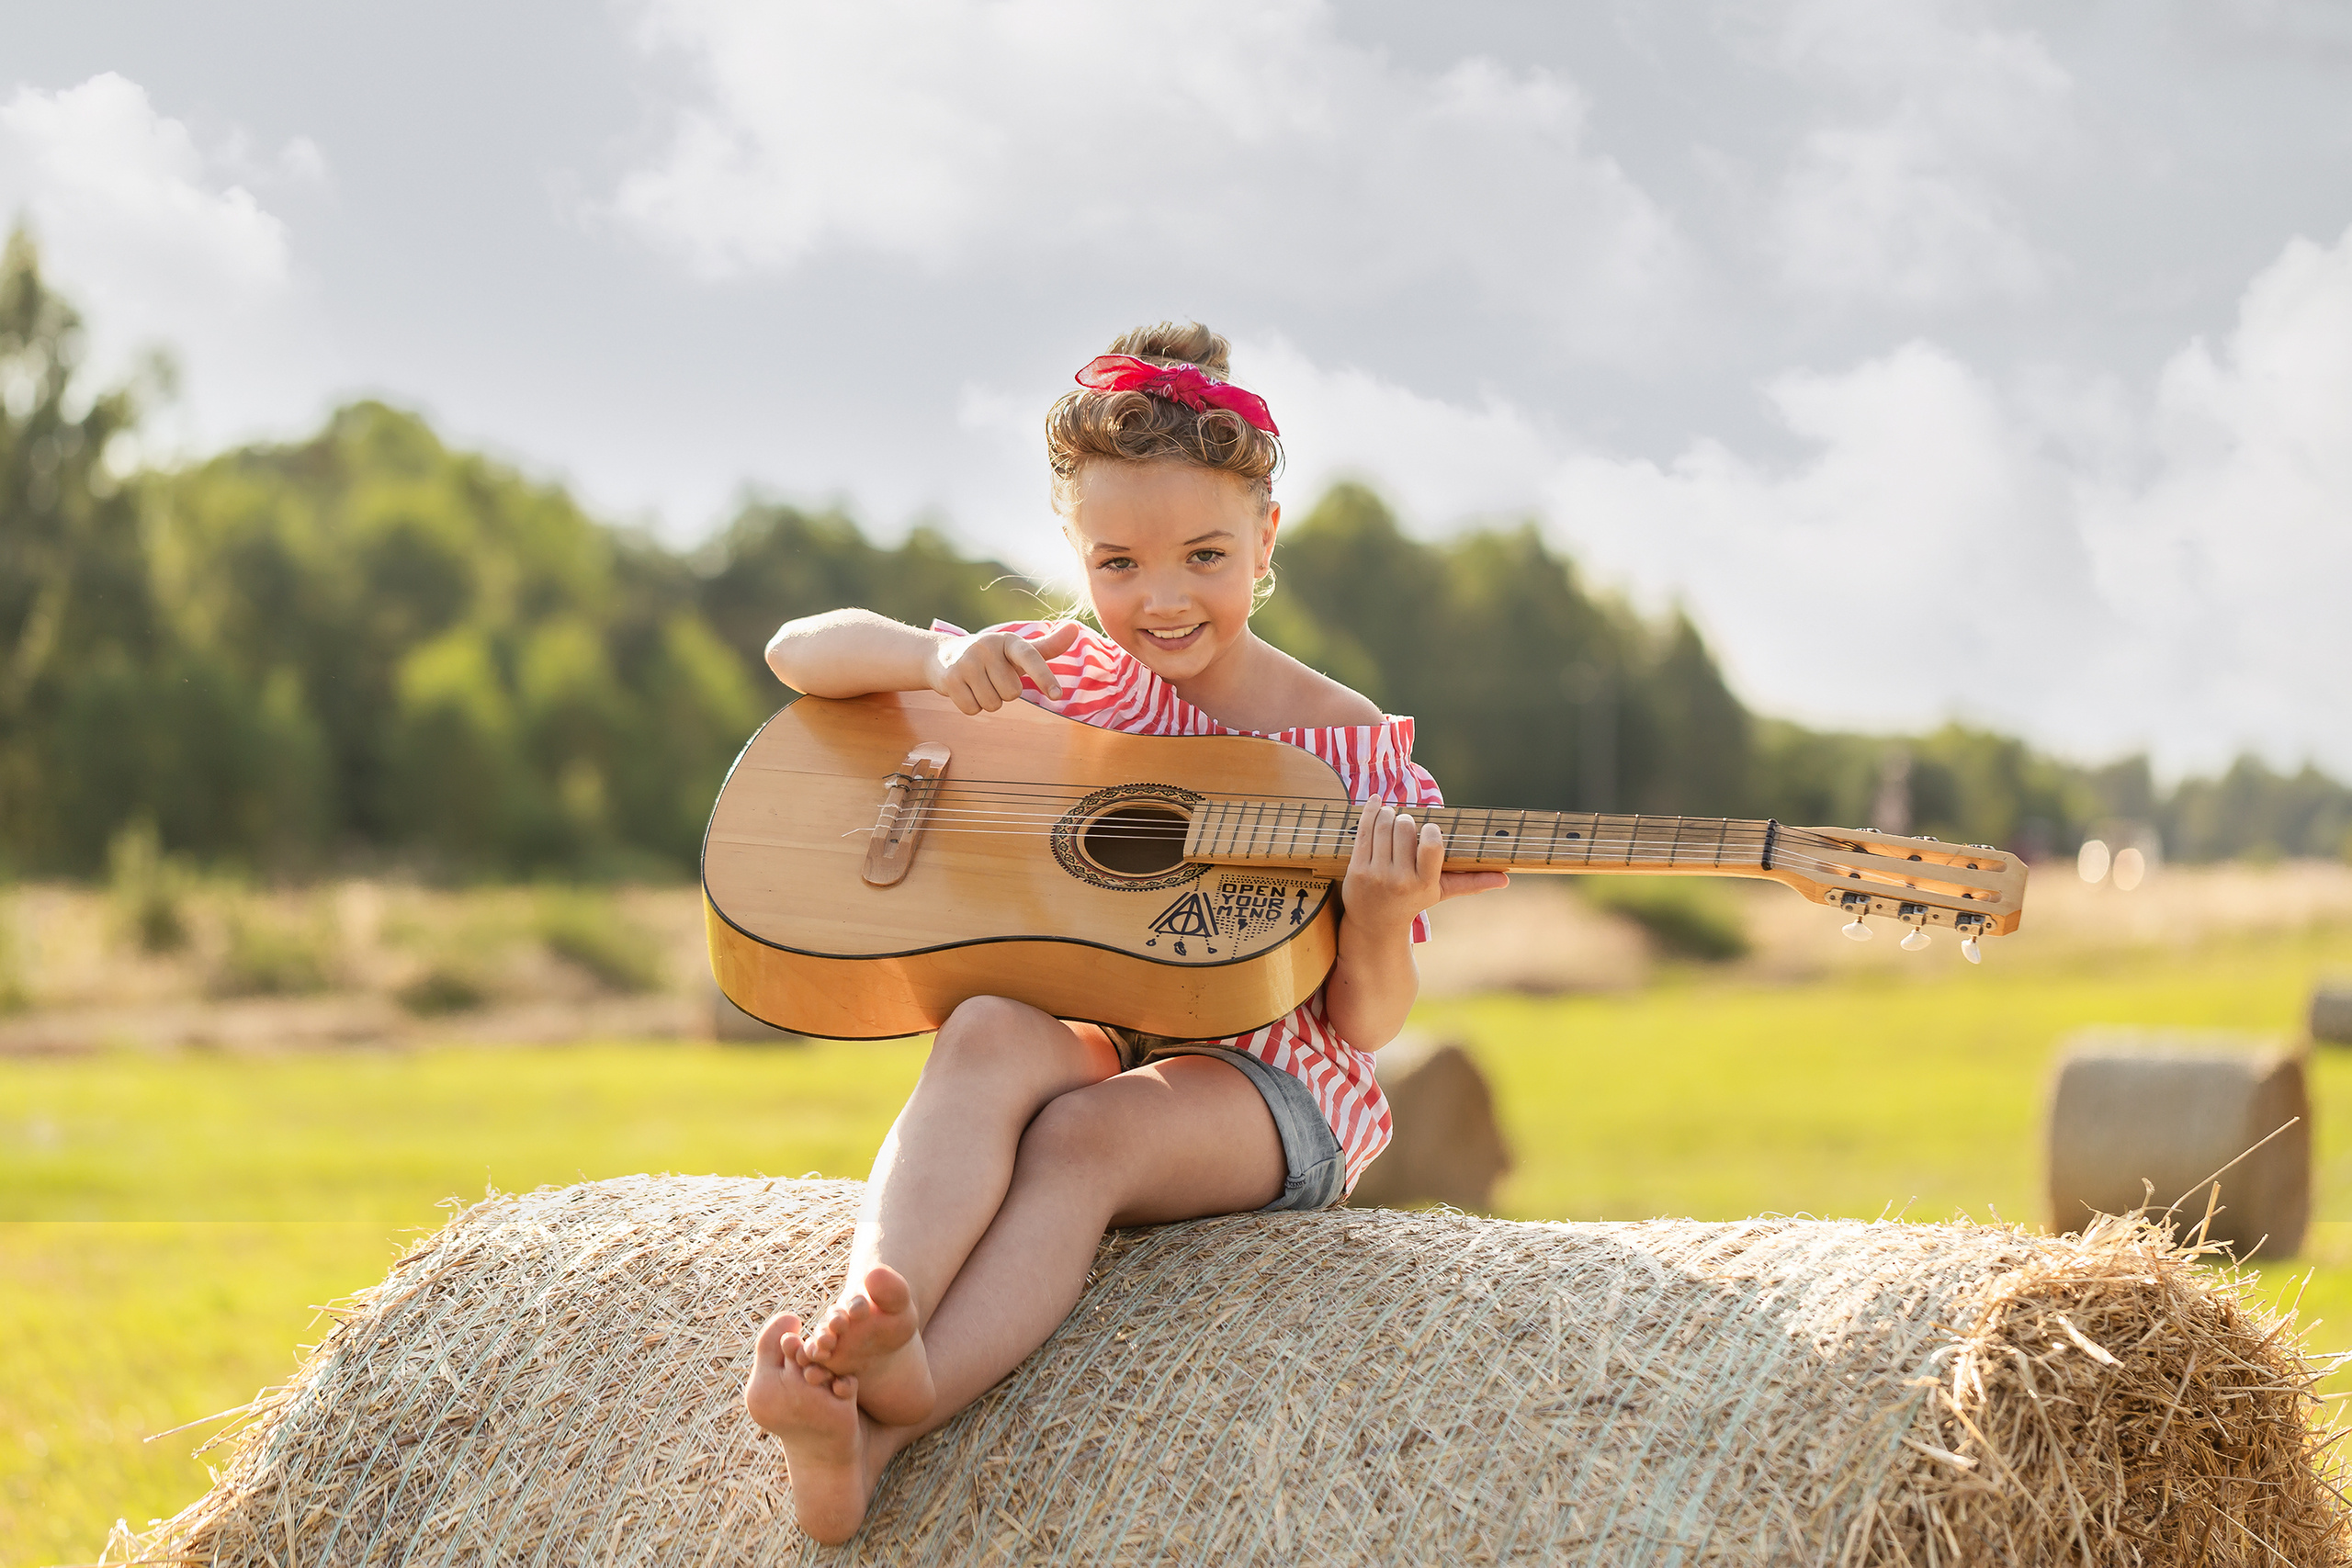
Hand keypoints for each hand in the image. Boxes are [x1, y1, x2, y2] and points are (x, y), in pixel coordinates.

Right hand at [928, 623, 1079, 713]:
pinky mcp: (950, 678)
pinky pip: (973, 709)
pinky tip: (965, 690)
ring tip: (978, 684)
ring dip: (988, 700)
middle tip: (992, 679)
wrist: (942, 656)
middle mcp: (987, 647)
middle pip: (1012, 693)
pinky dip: (971, 705)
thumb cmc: (991, 657)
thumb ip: (1048, 646)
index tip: (1057, 695)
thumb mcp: (1017, 651)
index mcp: (1008, 640)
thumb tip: (1075, 628)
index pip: (1031, 657)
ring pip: (993, 703)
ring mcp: (966, 662)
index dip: (1044, 677)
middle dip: (1004, 693)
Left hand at [1341, 801, 1508, 932]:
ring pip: (1384, 824)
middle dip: (1407, 820)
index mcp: (1425, 883)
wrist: (1375, 924)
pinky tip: (1374, 801)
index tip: (1428, 830)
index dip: (1430, 830)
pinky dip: (1369, 810)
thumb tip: (1506, 879)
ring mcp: (1377, 873)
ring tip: (1392, 818)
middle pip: (1405, 827)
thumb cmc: (1411, 902)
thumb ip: (1472, 882)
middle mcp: (1400, 879)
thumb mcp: (1440, 893)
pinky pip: (1363, 830)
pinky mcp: (1357, 868)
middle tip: (1407, 825)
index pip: (1431, 844)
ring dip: (1388, 813)